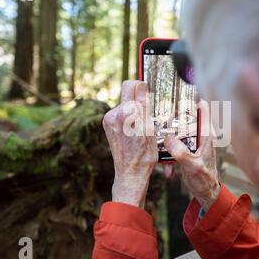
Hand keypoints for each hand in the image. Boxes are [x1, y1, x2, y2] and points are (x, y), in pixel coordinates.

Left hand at [102, 81, 156, 207]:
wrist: (130, 173)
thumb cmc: (144, 154)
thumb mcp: (151, 128)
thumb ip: (144, 104)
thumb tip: (141, 85)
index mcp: (126, 113)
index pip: (131, 85)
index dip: (141, 87)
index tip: (147, 95)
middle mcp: (114, 114)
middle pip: (128, 95)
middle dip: (138, 102)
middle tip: (147, 116)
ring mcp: (109, 120)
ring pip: (125, 105)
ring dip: (133, 111)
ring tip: (140, 128)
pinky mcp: (107, 125)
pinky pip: (120, 114)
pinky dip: (128, 118)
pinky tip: (133, 131)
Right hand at [164, 101, 219, 210]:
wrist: (206, 193)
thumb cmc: (205, 180)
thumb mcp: (192, 166)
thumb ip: (181, 153)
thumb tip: (168, 140)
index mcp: (206, 135)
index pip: (203, 109)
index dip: (192, 99)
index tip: (178, 95)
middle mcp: (199, 135)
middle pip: (185, 117)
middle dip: (171, 118)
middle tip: (158, 117)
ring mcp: (191, 142)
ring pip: (176, 131)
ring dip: (166, 139)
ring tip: (159, 147)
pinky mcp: (185, 150)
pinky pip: (173, 146)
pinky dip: (167, 154)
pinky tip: (167, 169)